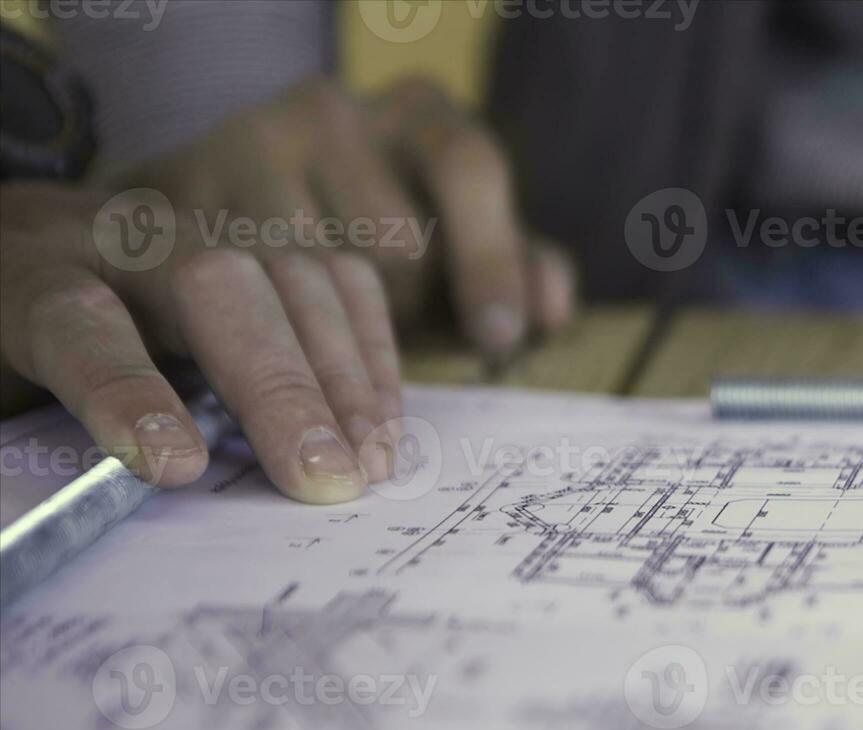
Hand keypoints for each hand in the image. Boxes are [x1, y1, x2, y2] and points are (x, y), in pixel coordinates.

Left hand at [0, 182, 401, 503]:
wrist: (37, 252)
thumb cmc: (18, 338)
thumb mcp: (7, 395)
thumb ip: (51, 432)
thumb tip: (151, 490)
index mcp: (24, 274)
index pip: (69, 319)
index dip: (122, 389)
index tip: (178, 466)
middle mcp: (119, 236)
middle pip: (211, 286)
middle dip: (279, 386)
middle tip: (325, 479)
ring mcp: (205, 226)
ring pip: (291, 272)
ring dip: (345, 375)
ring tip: (370, 461)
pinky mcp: (262, 237)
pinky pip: (339, 276)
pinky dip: (371, 351)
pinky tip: (381, 422)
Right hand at [124, 76, 575, 353]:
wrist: (219, 222)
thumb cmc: (370, 241)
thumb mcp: (458, 255)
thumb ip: (513, 272)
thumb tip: (551, 311)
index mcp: (421, 113)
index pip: (469, 167)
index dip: (490, 256)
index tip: (499, 336)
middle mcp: (334, 110)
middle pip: (398, 237)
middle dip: (408, 313)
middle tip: (398, 352)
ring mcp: (249, 141)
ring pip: (318, 272)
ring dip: (337, 332)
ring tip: (327, 338)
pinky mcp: (177, 195)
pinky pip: (240, 291)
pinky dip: (266, 336)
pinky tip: (267, 341)